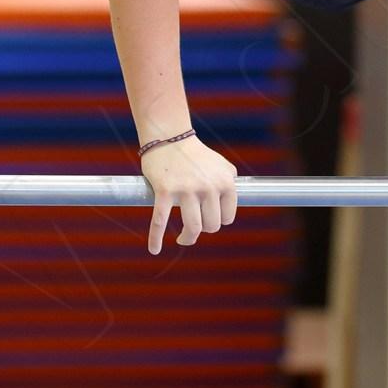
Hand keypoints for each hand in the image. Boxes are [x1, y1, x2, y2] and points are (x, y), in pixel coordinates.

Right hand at [140, 134, 237, 253]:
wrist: (170, 137)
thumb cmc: (196, 155)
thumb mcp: (221, 166)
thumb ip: (230, 183)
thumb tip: (232, 204)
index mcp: (225, 182)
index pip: (227, 217)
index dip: (218, 221)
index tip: (209, 219)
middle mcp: (209, 187)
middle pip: (211, 225)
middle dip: (203, 229)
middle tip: (195, 226)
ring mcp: (186, 190)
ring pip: (193, 228)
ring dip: (188, 238)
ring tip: (183, 239)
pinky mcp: (165, 191)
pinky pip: (160, 221)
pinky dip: (156, 238)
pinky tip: (155, 249)